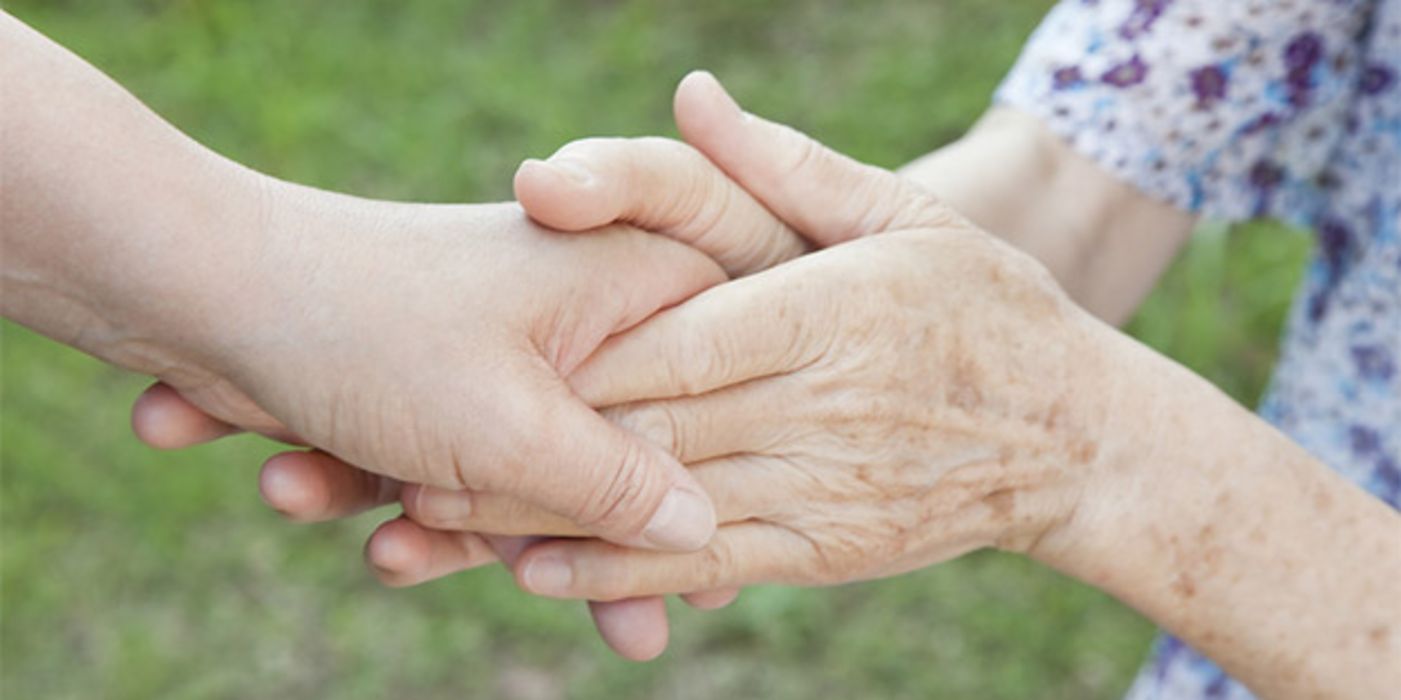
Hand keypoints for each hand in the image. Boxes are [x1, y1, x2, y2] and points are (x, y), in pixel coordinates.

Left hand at [128, 75, 815, 656]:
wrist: (201, 284)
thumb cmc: (374, 335)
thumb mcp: (515, 428)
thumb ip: (618, 485)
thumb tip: (706, 529)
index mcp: (631, 281)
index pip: (712, 398)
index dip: (713, 498)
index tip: (714, 590)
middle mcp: (582, 300)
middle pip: (627, 444)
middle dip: (595, 540)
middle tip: (633, 640)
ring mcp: (509, 336)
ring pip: (533, 463)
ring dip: (473, 531)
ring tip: (406, 564)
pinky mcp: (442, 369)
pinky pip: (462, 457)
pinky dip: (421, 506)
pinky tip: (387, 552)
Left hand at [477, 75, 1112, 601]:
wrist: (1071, 434)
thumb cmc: (980, 304)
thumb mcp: (901, 212)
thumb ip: (785, 166)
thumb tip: (692, 95)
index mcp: (829, 310)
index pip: (682, 339)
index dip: (579, 359)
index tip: (487, 362)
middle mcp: (821, 403)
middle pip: (651, 428)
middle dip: (531, 446)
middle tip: (419, 457)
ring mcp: (825, 485)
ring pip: (664, 507)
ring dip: (549, 519)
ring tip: (443, 526)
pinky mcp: (829, 549)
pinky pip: (711, 566)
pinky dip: (621, 577)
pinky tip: (540, 574)